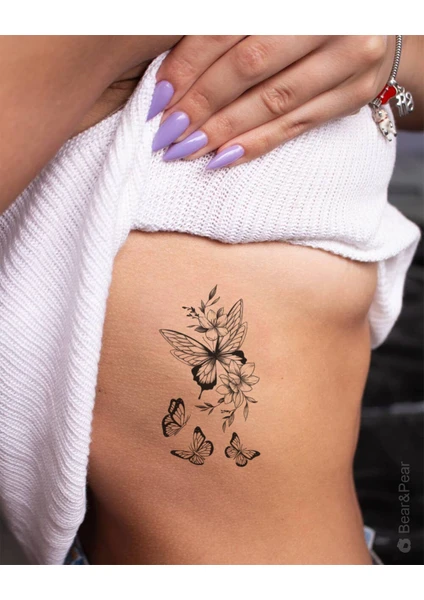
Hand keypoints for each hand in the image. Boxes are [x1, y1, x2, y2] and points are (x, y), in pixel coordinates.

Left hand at [148, 35, 395, 168]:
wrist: (371, 22)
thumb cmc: (304, 16)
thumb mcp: (270, 12)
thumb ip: (225, 29)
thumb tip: (169, 77)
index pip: (228, 26)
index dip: (189, 62)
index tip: (159, 95)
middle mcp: (330, 18)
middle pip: (250, 64)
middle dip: (202, 101)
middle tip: (168, 130)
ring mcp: (350, 56)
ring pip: (273, 100)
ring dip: (224, 129)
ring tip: (188, 148)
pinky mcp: (355, 92)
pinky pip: (298, 124)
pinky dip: (257, 143)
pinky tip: (224, 157)